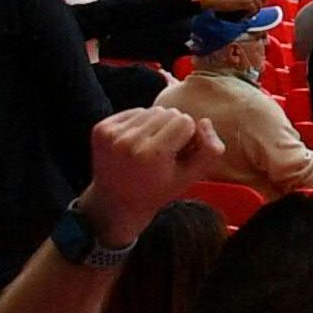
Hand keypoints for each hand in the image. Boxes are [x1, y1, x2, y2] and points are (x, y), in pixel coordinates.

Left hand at [82, 105, 221, 234]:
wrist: (114, 202)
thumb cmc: (157, 189)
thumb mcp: (192, 176)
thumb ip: (211, 149)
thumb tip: (204, 121)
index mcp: (153, 154)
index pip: (186, 121)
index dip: (187, 137)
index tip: (178, 155)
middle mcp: (129, 141)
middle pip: (169, 112)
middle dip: (172, 129)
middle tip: (164, 151)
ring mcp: (111, 134)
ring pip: (152, 110)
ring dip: (157, 125)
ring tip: (150, 146)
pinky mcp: (101, 129)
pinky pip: (134, 111)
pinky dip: (140, 123)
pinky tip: (136, 142)